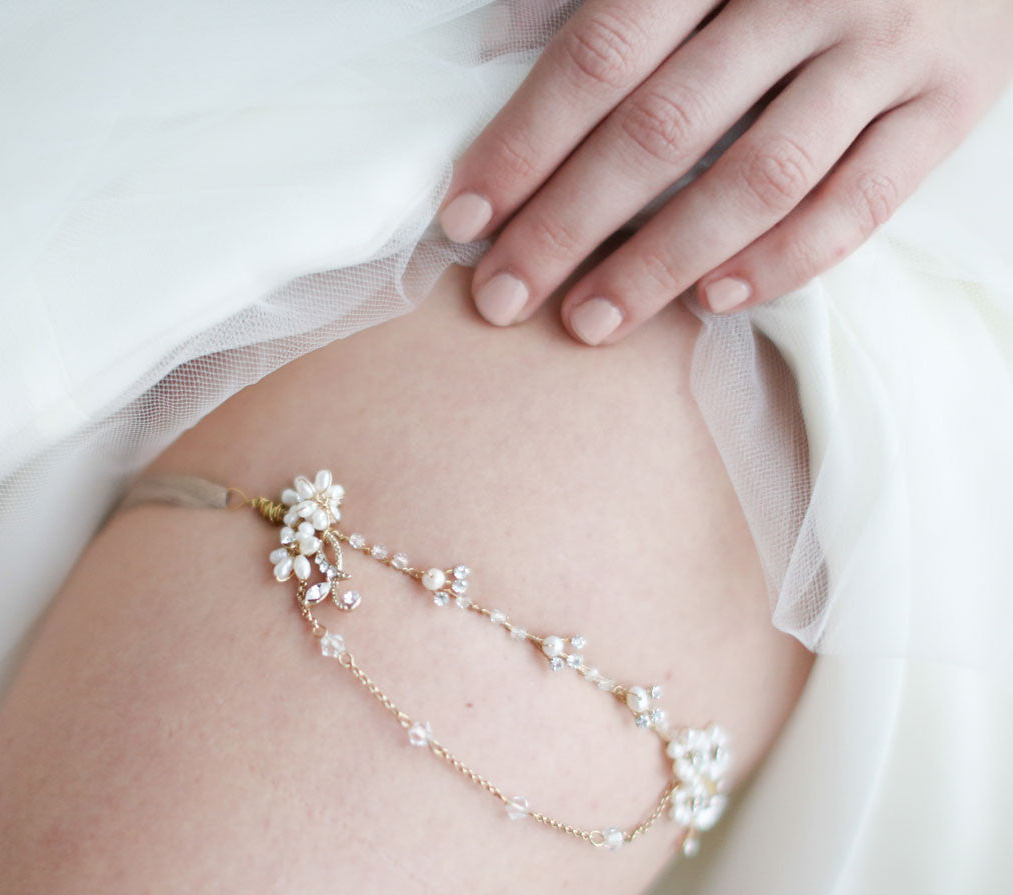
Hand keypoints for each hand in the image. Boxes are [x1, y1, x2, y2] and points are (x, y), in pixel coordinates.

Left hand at [439, 0, 1012, 343]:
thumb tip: (494, 50)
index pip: (600, 57)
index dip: (524, 144)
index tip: (465, 219)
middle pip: (664, 128)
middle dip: (568, 224)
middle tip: (503, 298)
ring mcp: (886, 47)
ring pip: (760, 177)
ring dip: (663, 262)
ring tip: (590, 323)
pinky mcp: (953, 100)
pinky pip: (862, 203)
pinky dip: (786, 261)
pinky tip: (712, 301)